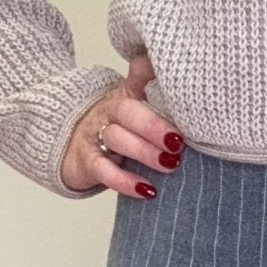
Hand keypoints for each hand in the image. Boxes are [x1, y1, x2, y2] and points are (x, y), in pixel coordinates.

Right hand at [60, 52, 184, 196]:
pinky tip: (147, 190)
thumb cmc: (119, 128)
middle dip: (154, 126)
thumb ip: (162, 100)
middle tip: (178, 143)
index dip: (151, 76)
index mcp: (126, 95)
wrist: (72, 144)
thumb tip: (194, 85)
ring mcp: (96, 135)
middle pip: (128, 111)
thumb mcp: (138, 109)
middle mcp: (109, 111)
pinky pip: (104, 170)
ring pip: (116, 138)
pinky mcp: (88, 162)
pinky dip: (125, 181)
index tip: (176, 88)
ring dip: (144, 152)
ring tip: (170, 164)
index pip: (138, 79)